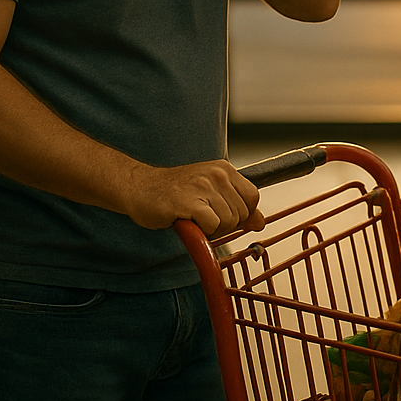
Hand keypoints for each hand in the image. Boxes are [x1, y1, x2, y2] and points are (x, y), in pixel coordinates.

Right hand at [120, 160, 263, 235]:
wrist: (140, 188)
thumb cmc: (175, 192)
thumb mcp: (211, 194)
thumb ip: (238, 207)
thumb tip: (261, 222)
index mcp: (224, 169)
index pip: (253, 198)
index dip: (240, 213)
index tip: (221, 213)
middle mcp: (216, 174)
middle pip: (241, 213)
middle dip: (225, 224)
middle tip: (203, 218)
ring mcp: (203, 186)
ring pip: (228, 222)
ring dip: (212, 229)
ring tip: (194, 219)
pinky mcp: (189, 202)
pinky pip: (212, 226)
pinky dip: (202, 231)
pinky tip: (188, 221)